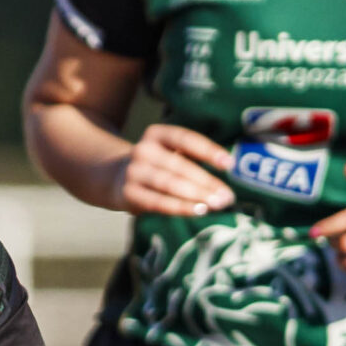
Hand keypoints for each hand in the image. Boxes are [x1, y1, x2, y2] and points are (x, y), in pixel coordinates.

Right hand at [114, 124, 235, 215]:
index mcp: (157, 134)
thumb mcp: (170, 153)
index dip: (208, 150)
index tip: (229, 164)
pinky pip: (157, 202)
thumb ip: (193, 158)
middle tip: (227, 196)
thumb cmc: (157, 167)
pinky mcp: (127, 193)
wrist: (116, 178)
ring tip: (216, 204)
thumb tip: (228, 173)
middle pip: (179, 165)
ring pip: (168, 183)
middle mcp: (143, 150)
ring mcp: (133, 172)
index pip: (185, 139)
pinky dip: (179, 207)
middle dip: (206, 181)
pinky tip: (197, 211)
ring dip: (195, 195)